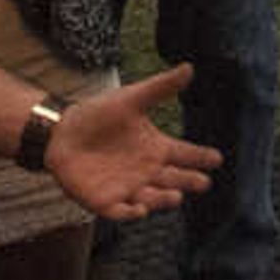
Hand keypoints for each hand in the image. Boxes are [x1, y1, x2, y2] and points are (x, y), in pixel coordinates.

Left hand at [46, 66, 219, 217]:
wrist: (61, 132)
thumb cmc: (98, 115)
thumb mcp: (130, 99)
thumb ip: (160, 88)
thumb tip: (189, 67)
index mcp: (155, 148)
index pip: (184, 154)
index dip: (200, 157)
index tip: (217, 158)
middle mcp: (146, 171)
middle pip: (175, 180)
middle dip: (189, 182)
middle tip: (203, 182)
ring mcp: (128, 188)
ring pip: (152, 198)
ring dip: (164, 199)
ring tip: (176, 196)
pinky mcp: (105, 201)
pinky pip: (122, 211)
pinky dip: (131, 212)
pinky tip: (141, 209)